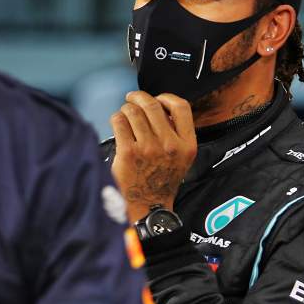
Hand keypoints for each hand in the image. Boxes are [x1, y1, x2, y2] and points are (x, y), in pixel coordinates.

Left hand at [110, 91, 196, 222]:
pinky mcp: (128, 152)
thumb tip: (159, 107)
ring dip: (126, 109)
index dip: (165, 97)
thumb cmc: (162, 179)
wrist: (149, 205)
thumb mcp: (182, 158)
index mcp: (186, 144)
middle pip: (152, 105)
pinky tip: (118, 124)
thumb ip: (177, 133)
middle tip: (131, 99)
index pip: (181, 107)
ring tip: (124, 115)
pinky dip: (117, 118)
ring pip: (133, 111)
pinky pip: (119, 122)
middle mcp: (169, 145)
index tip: (156, 99)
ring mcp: (148, 148)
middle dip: (138, 97)